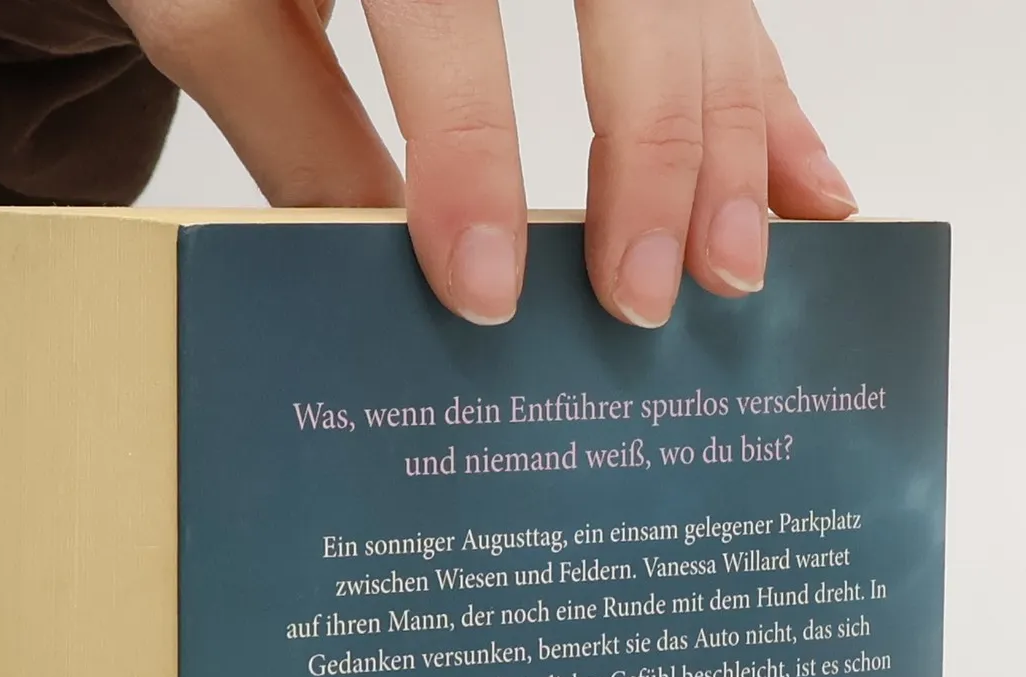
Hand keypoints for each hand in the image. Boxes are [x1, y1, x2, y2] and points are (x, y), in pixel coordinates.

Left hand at [118, 0, 857, 327]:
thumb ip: (294, 127)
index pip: (449, 18)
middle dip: (650, 153)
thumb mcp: (217, 6)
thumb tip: (383, 276)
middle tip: (642, 298)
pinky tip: (807, 186)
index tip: (485, 289)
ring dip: (734, 138)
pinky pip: (728, 4)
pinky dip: (766, 98)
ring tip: (738, 268)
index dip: (470, 157)